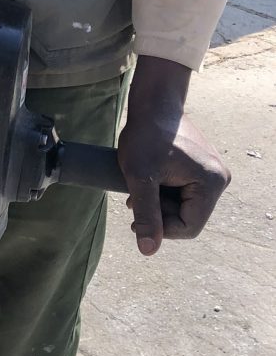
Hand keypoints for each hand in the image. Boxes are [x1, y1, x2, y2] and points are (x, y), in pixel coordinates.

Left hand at [117, 56, 230, 255]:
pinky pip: (184, 196)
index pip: (189, 228)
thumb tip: (149, 250)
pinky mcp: (203, 170)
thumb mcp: (141, 178)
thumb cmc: (147, 136)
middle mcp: (220, 180)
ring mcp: (213, 175)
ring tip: (142, 187)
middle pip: (188, 220)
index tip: (136, 216)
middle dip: (160, 215)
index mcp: (211, 183)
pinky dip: (165, 195)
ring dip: (160, 205)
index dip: (161, 229)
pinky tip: (151, 182)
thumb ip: (147, 215)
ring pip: (184, 209)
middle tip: (135, 199)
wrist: (154, 105)